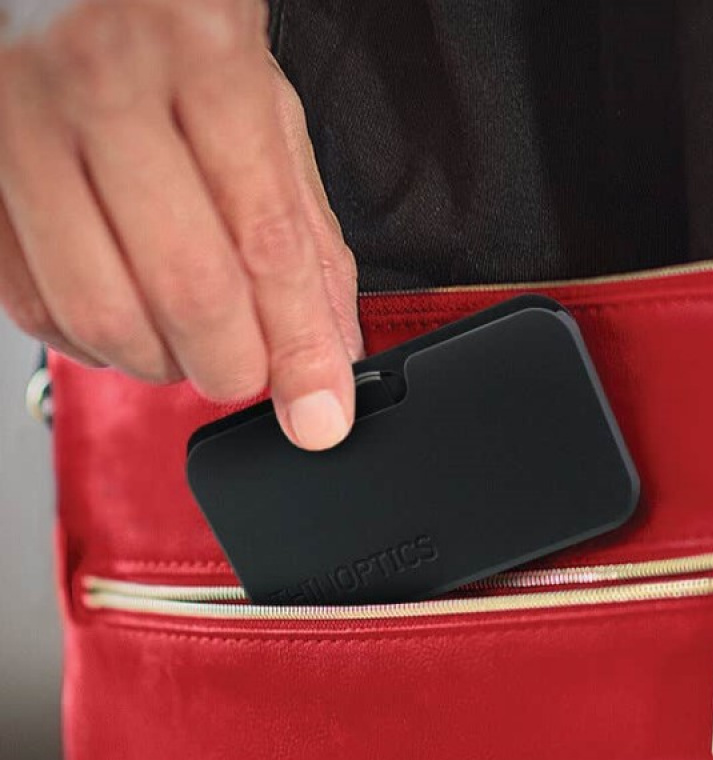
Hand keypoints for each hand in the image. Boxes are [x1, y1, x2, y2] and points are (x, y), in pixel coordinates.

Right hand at [0, 0, 361, 449]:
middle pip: (186, 290)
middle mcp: (95, 80)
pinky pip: (29, 302)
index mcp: (198, 51)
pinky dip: (91, 341)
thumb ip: (302, 227)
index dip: (300, 349)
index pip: (265, 242)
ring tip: (190, 341)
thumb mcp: (263, 102)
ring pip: (99, 312)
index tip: (319, 415)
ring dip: (161, 361)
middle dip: (234, 366)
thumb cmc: (169, 17)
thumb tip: (329, 348)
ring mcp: (15, 122)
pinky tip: (127, 315)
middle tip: (250, 370)